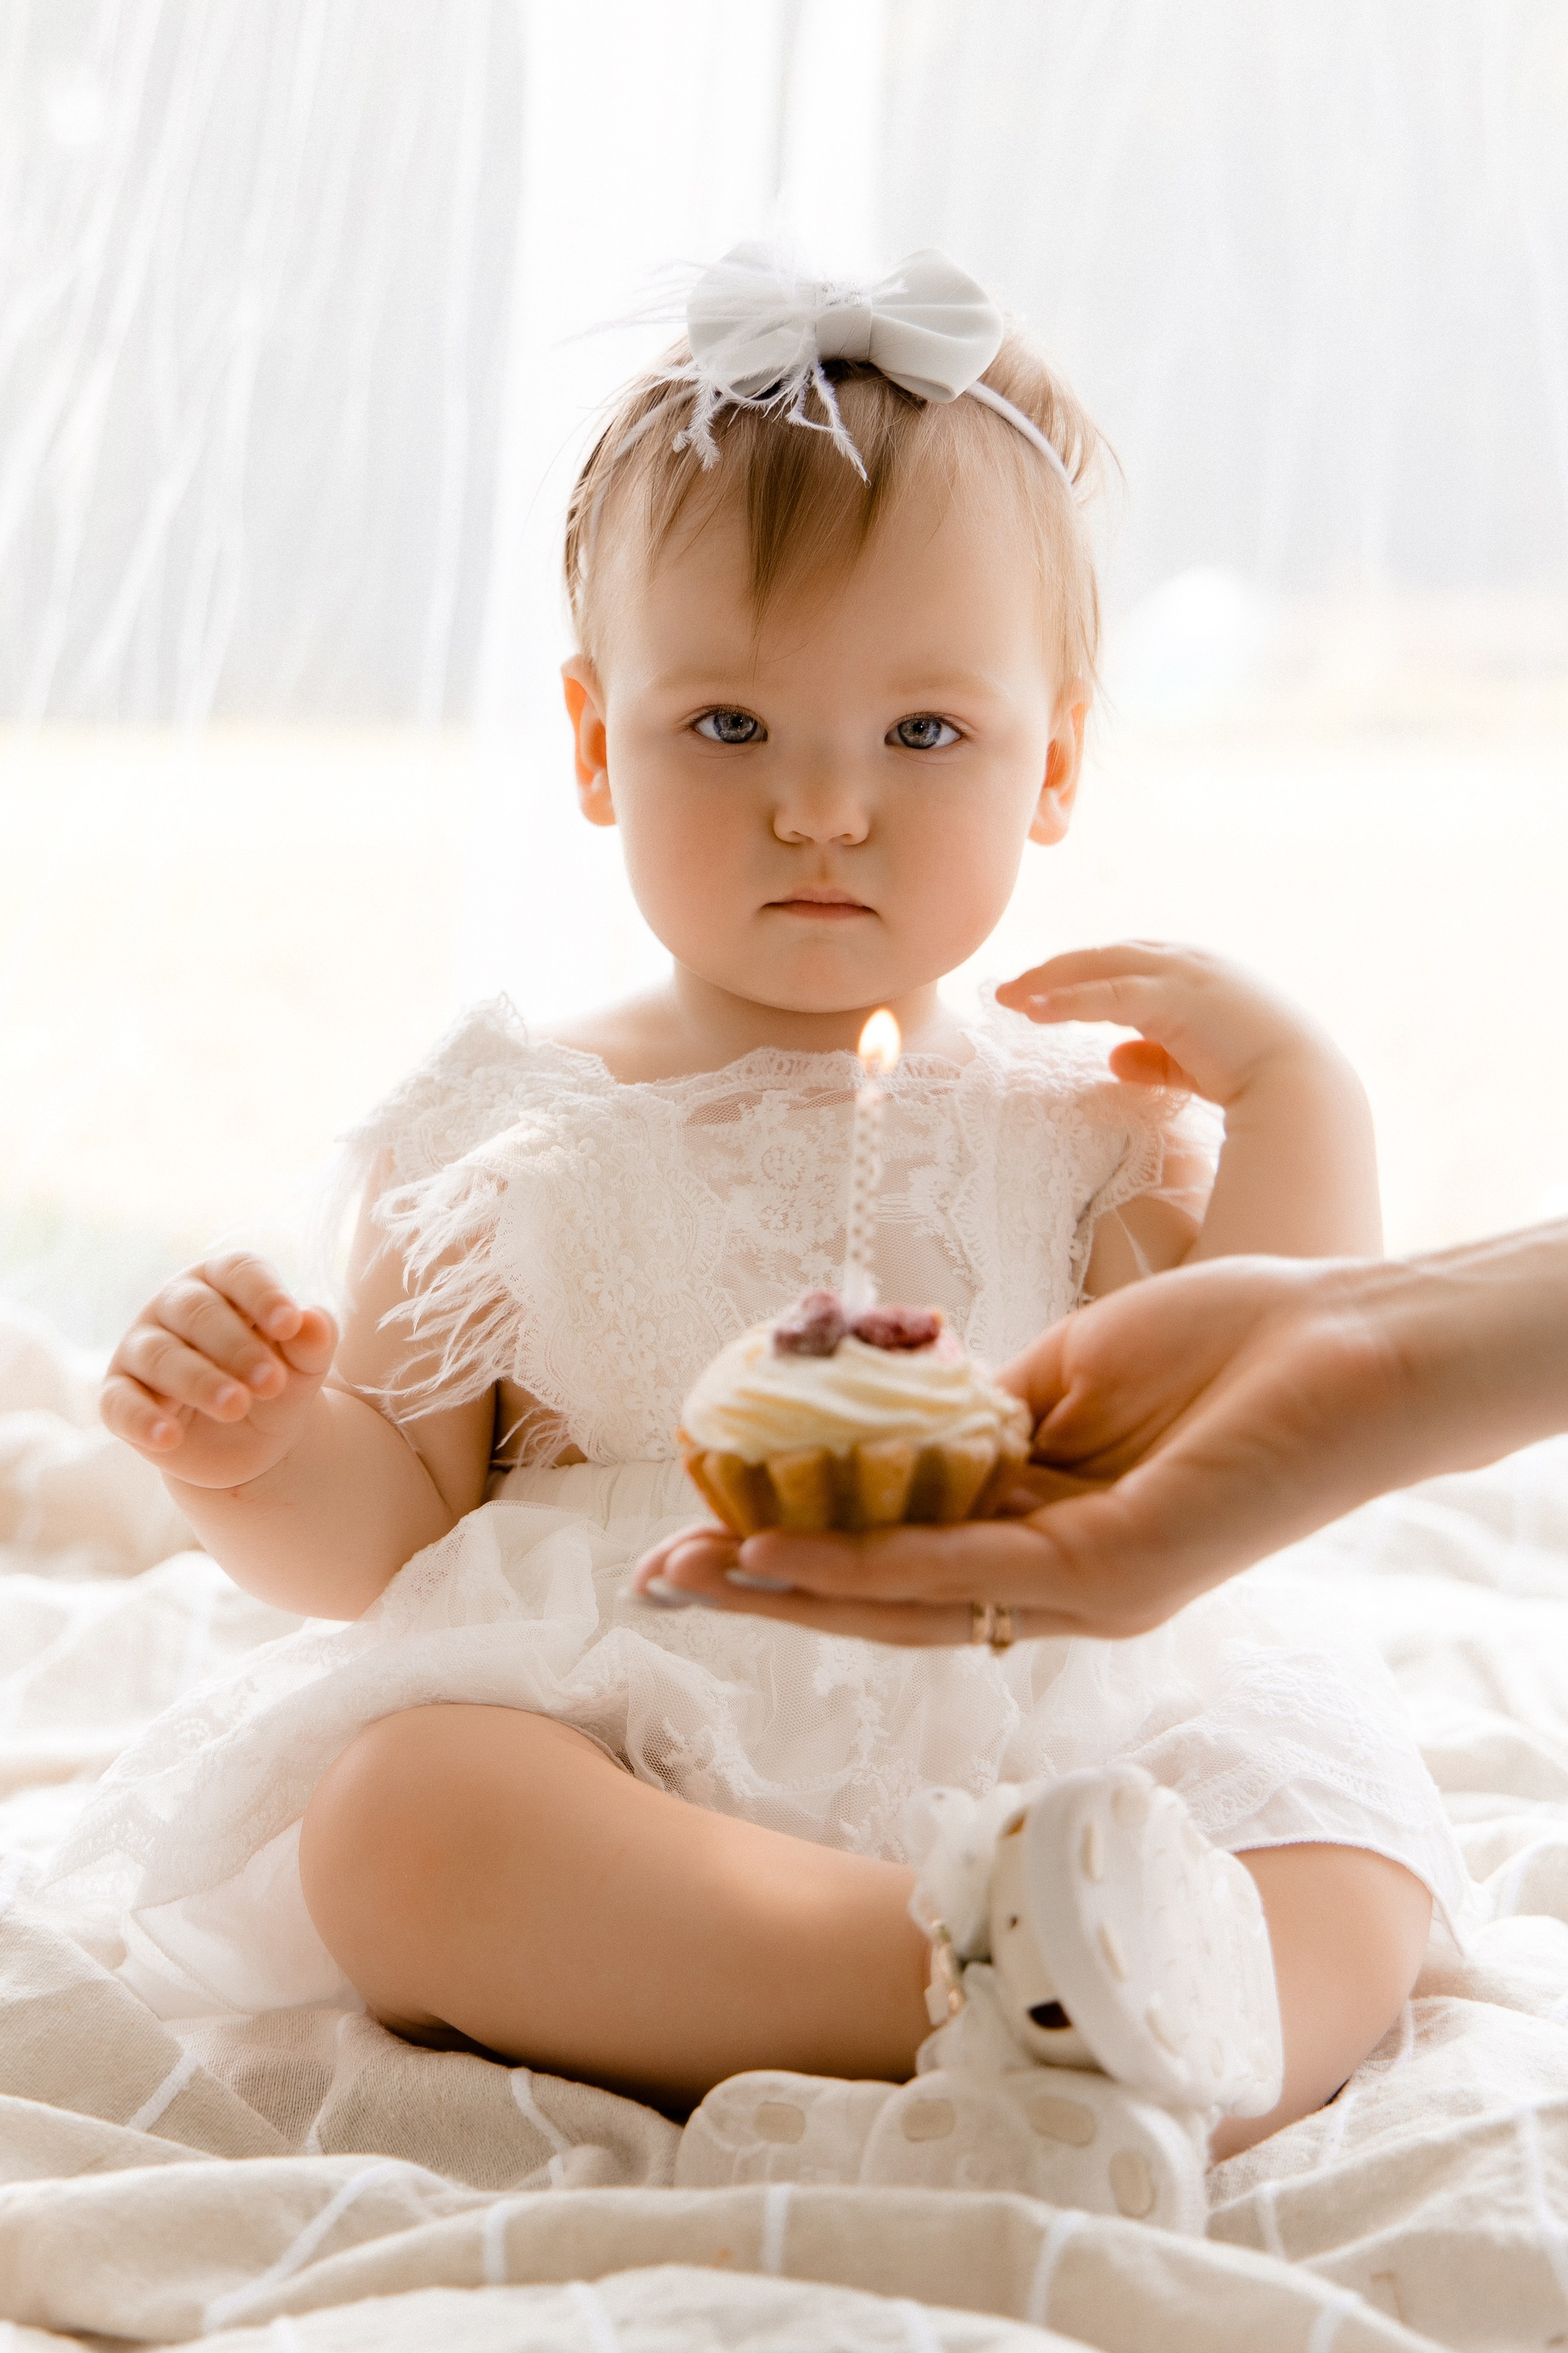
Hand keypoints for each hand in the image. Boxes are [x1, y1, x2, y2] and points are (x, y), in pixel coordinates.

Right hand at [101, 1252, 338, 1489]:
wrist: (251, 1444)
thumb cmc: (273, 1384)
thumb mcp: (303, 1367)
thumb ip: (313, 1342)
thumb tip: (314, 1320)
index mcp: (223, 1283)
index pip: (239, 1272)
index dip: (263, 1294)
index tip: (290, 1324)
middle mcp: (175, 1306)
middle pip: (198, 1313)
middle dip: (237, 1347)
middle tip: (272, 1383)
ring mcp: (142, 1349)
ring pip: (161, 1356)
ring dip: (199, 1381)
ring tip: (236, 1407)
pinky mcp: (119, 1395)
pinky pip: (120, 1403)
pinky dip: (142, 1419)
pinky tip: (169, 1437)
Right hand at [632, 1254, 1429, 1643]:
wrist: (1350, 1341)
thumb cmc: (1230, 1343)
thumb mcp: (1072, 1373)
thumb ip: (985, 1415)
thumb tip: (898, 1415)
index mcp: (1050, 1534)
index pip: (899, 1553)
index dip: (798, 1547)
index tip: (705, 1526)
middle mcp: (1060, 1585)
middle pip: (885, 1599)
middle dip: (768, 1590)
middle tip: (661, 1579)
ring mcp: (1087, 1590)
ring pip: (909, 1600)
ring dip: (794, 1588)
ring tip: (696, 1574)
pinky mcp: (1113, 1573)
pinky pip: (966, 1573)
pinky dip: (871, 1565)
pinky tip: (794, 1555)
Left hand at [996, 940, 1337, 1105]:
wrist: (1302, 1087)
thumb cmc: (1257, 1078)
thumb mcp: (1196, 1064)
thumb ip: (1155, 1058)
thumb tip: (1114, 1059)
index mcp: (1194, 971)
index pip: (1125, 964)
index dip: (1080, 975)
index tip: (1042, 993)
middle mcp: (1187, 961)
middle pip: (1104, 955)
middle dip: (1054, 970)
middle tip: (1009, 991)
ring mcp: (1184, 974)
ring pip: (1101, 966)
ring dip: (1051, 980)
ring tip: (1009, 998)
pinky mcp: (1177, 998)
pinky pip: (1109, 994)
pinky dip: (1069, 1000)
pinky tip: (1036, 1011)